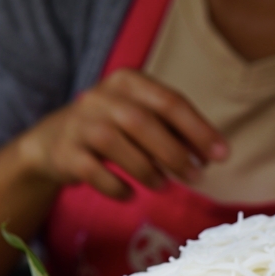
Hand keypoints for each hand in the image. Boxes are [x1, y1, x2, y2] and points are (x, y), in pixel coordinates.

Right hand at [15, 69, 228, 199]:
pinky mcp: (65, 153)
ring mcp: (79, 124)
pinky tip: (131, 194)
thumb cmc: (112, 129)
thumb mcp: (141, 118)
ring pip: (116, 146)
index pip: (169, 101)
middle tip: (196, 177)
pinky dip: (117, 187)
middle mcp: (100, 97)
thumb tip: (213, 154)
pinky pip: (94, 172)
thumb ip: (175, 130)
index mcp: (127, 81)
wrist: (53, 141)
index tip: (222, 155)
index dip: (199, 129)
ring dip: (147, 170)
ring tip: (164, 185)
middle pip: (143, 122)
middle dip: (174, 153)